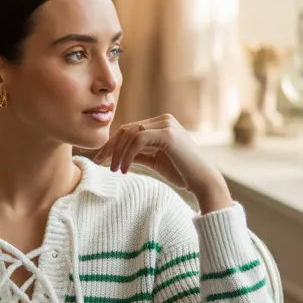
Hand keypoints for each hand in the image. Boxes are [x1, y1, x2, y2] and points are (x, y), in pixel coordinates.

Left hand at [92, 114, 232, 211]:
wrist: (203, 182)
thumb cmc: (181, 173)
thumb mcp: (154, 161)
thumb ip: (138, 154)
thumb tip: (117, 154)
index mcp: (161, 124)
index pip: (129, 129)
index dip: (112, 144)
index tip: (100, 159)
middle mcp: (164, 119)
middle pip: (126, 129)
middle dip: (110, 146)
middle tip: (99, 163)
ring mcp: (166, 124)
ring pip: (130, 134)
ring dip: (118, 153)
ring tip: (115, 170)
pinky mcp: (168, 134)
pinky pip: (137, 140)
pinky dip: (127, 155)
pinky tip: (125, 170)